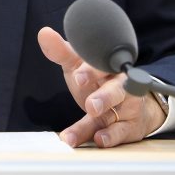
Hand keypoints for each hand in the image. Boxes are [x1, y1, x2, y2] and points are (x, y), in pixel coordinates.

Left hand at [37, 27, 163, 147]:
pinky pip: (121, 132)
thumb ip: (62, 52)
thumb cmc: (99, 81)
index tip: (78, 76)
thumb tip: (44, 33)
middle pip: (116, 89)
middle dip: (104, 97)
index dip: (91, 70)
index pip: (102, 65)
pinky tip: (100, 140)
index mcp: (108, 67)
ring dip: (104, 125)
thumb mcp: (79, 65)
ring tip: (94, 135)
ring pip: (115, 114)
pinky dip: (111, 137)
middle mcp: (122, 85)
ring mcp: (127, 106)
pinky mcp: (130, 126)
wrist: (128, 103)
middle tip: (91, 105)